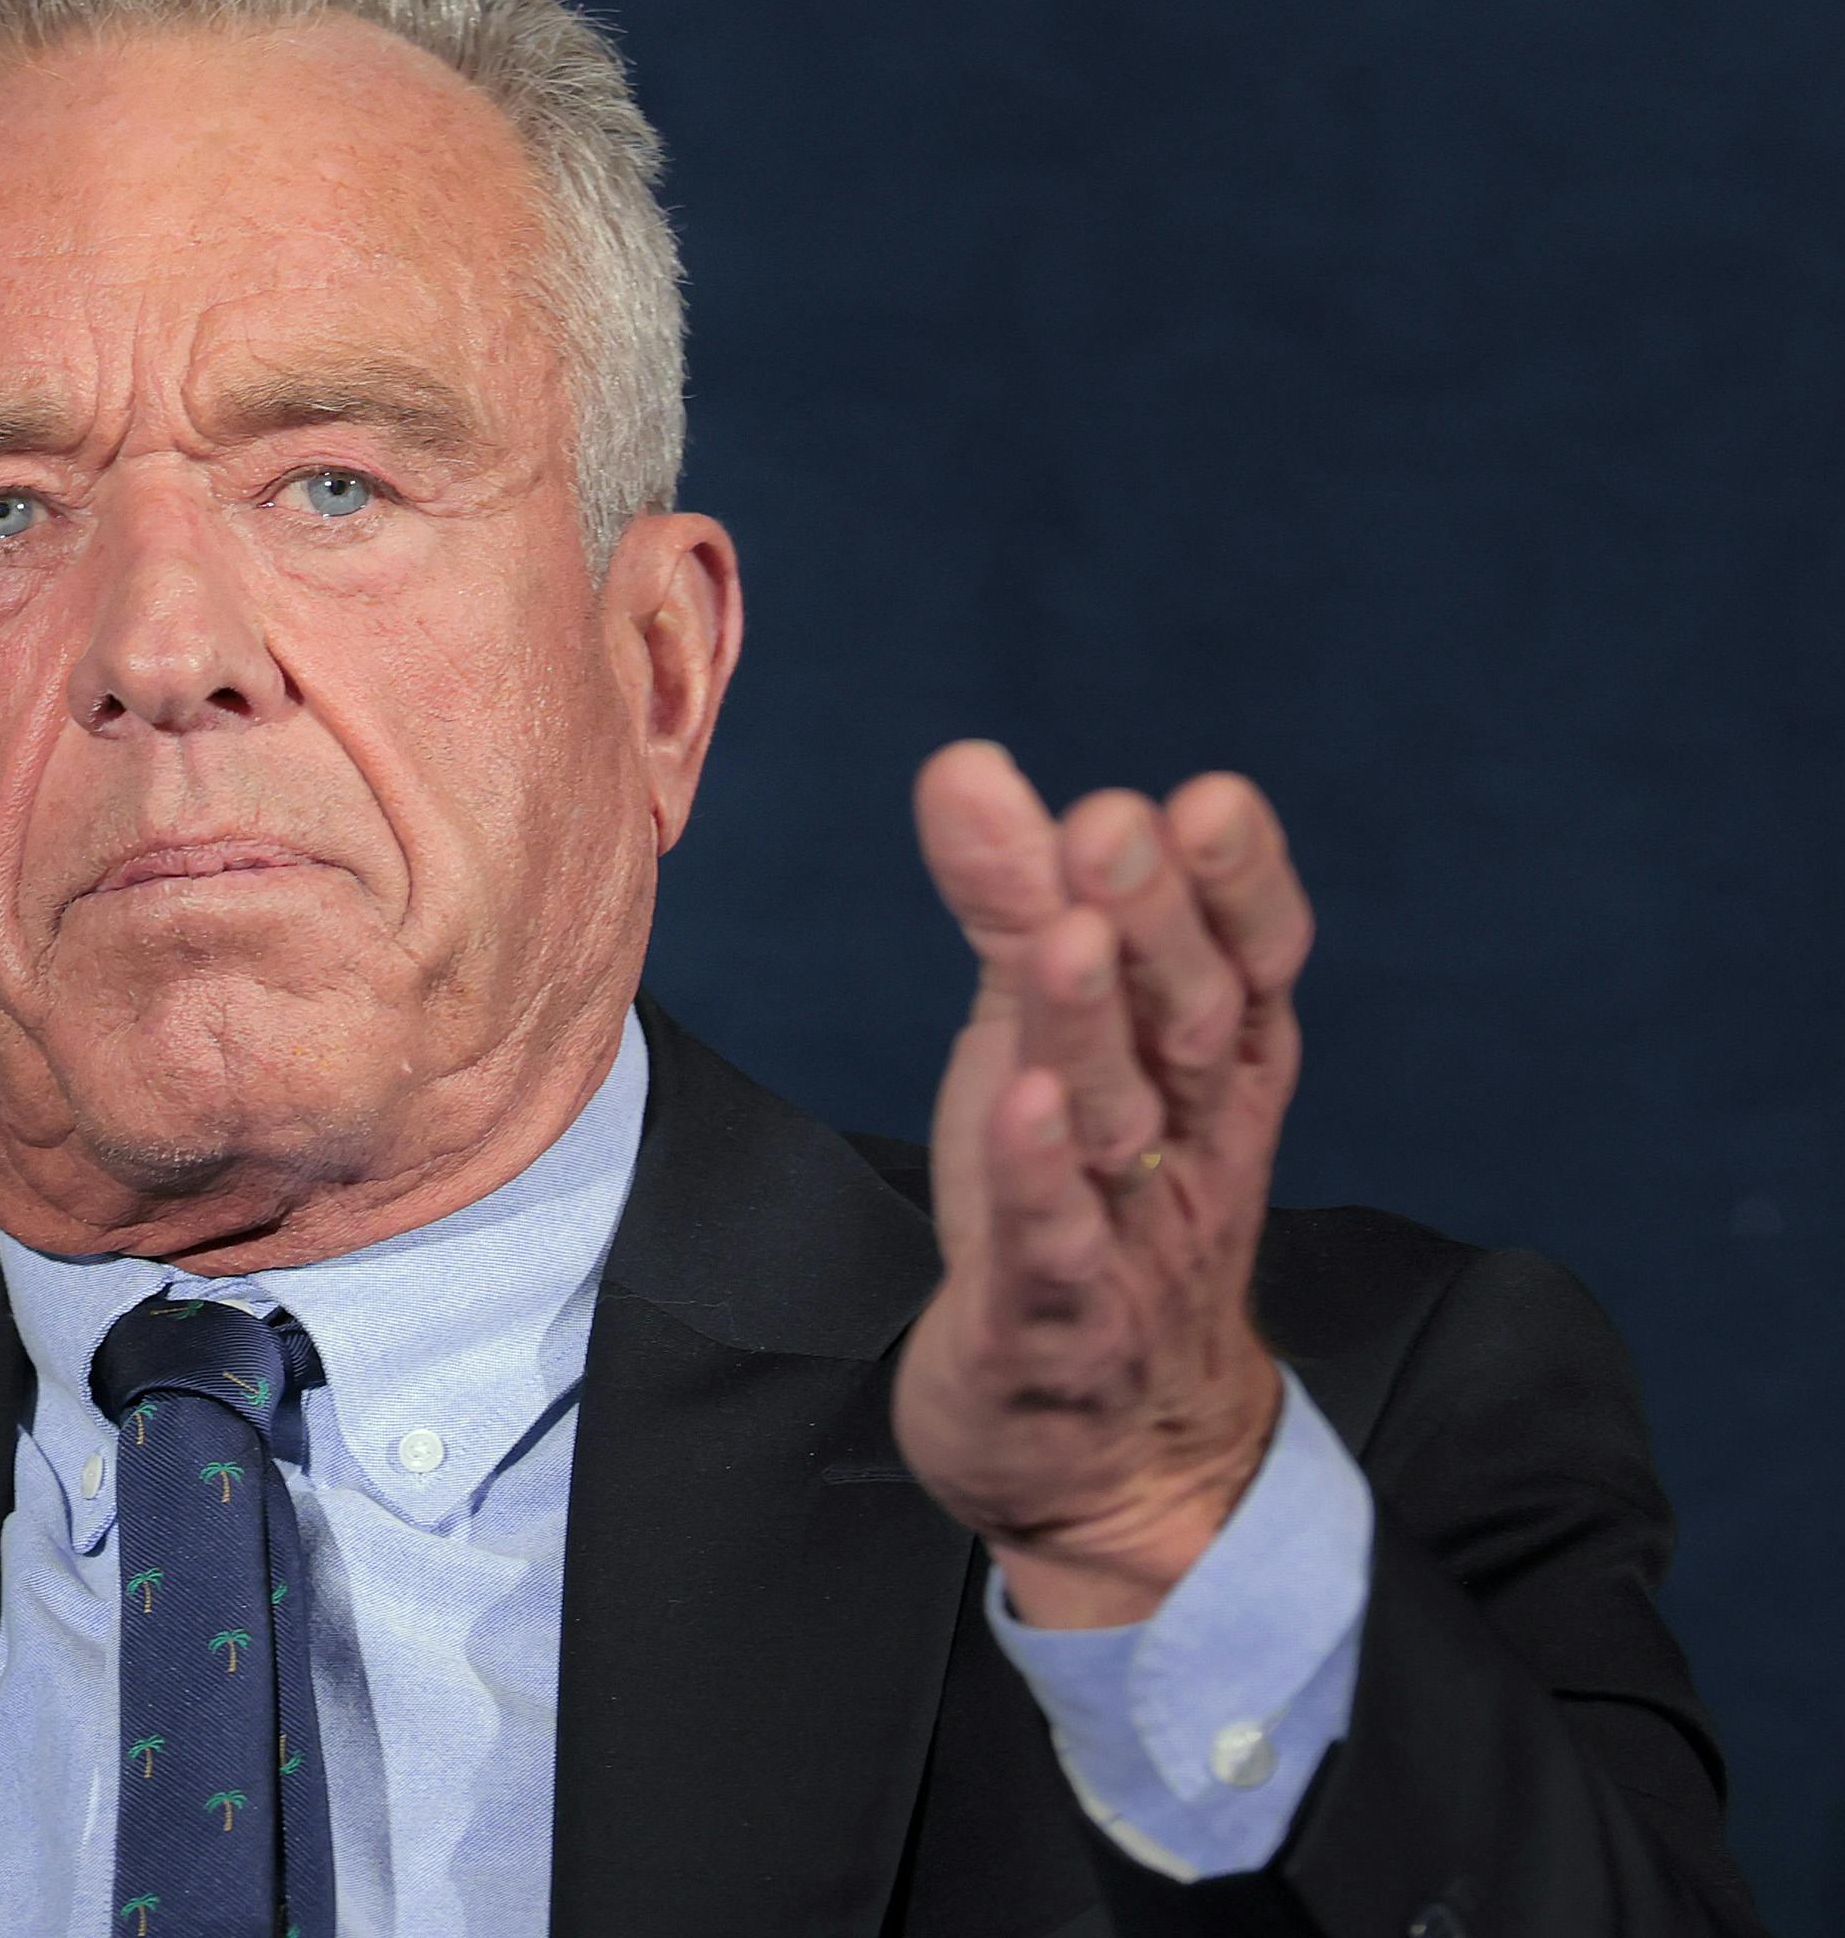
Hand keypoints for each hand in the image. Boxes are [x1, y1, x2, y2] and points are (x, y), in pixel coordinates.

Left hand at [890, 741, 1316, 1627]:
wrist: (1110, 1451)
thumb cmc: (1083, 1210)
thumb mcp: (1045, 1042)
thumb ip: (1017, 909)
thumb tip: (966, 765)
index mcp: (1210, 1072)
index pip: (1250, 966)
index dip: (1236, 887)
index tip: (1207, 799)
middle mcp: (1190, 1146)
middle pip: (1190, 1024)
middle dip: (1157, 922)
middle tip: (1117, 823)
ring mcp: (1129, 1239)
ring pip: (1120, 1123)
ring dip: (1094, 1026)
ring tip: (1069, 934)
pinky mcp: (1050, 1323)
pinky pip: (1053, 1247)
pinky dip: (1040, 1179)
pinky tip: (1023, 1109)